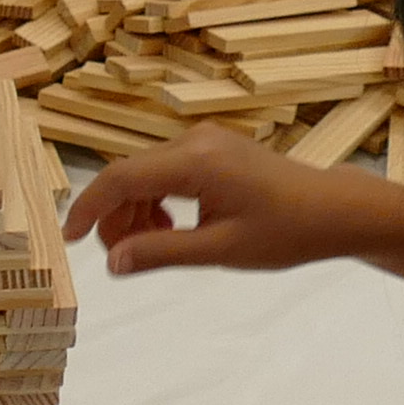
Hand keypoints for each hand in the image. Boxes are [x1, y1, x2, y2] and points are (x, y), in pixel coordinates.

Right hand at [65, 125, 379, 276]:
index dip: (89, 208)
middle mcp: (194, 141)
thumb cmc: (286, 232)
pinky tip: (170, 227)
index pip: (120, 178)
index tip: (70, 239)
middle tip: (122, 258)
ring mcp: (205, 141)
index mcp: (195, 161)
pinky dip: (156, 200)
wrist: (333, 210)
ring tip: (152, 245)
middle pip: (129, 175)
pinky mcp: (213, 148)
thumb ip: (162, 252)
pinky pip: (166, 170)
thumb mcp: (221, 250)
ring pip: (145, 174)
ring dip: (136, 211)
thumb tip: (113, 263)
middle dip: (115, 217)